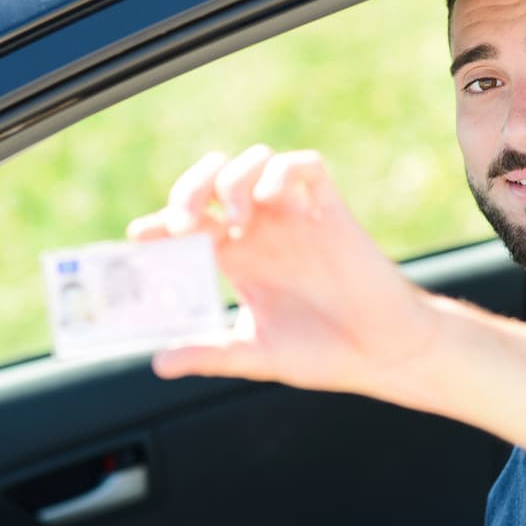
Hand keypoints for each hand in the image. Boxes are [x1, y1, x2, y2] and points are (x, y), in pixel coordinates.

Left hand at [126, 146, 438, 405]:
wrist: (385, 352)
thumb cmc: (325, 353)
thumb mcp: (256, 354)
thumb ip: (209, 353)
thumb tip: (158, 362)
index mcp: (238, 260)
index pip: (188, 225)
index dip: (159, 223)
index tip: (140, 237)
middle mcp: (261, 232)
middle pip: (212, 182)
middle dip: (190, 187)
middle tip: (184, 221)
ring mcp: (295, 218)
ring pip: (254, 163)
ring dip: (233, 178)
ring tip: (232, 216)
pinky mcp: (330, 212)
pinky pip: (306, 166)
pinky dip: (283, 171)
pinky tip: (274, 199)